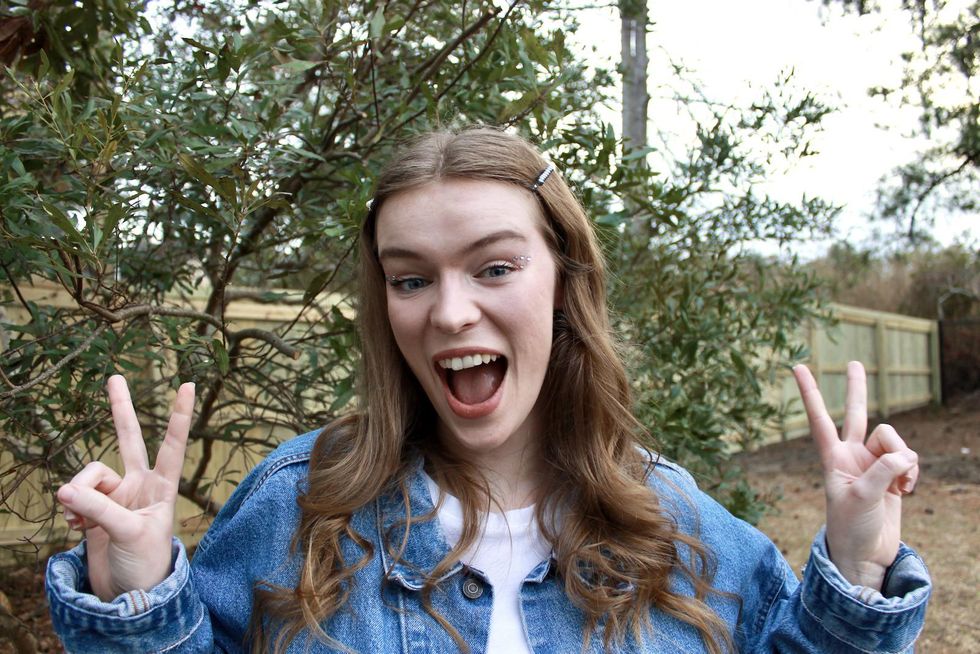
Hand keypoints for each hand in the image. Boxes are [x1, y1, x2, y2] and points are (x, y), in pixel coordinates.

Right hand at [57, 375, 194, 600]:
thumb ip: (98, 509)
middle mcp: (140, 484)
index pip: (172, 444)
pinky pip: (75, 496)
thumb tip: (65, 490)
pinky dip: (73, 509)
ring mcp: (117, 495)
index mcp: (162, 486)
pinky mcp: (95, 508)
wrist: (129, 594)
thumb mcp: (128, 534)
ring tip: (81, 520)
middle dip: (121, 410)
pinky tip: (78, 528)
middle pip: (129, 439)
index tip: (187, 385)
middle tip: (115, 377)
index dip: (177, 415)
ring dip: (80, 494)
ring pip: (89, 475)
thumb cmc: (145, 563)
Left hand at [793, 361, 918, 589]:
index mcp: (832, 458)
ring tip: (900, 484)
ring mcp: (873, 463)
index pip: (820, 419)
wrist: (866, 553)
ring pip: (894, 440)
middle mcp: (852, 455)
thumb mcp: (862, 498)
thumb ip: (883, 471)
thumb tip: (906, 455)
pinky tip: (907, 490)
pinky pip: (909, 458)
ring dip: (903, 458)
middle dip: (857, 389)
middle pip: (857, 414)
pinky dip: (912, 472)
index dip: (811, 393)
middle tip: (854, 362)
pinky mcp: (893, 474)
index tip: (797, 367)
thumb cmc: (852, 528)